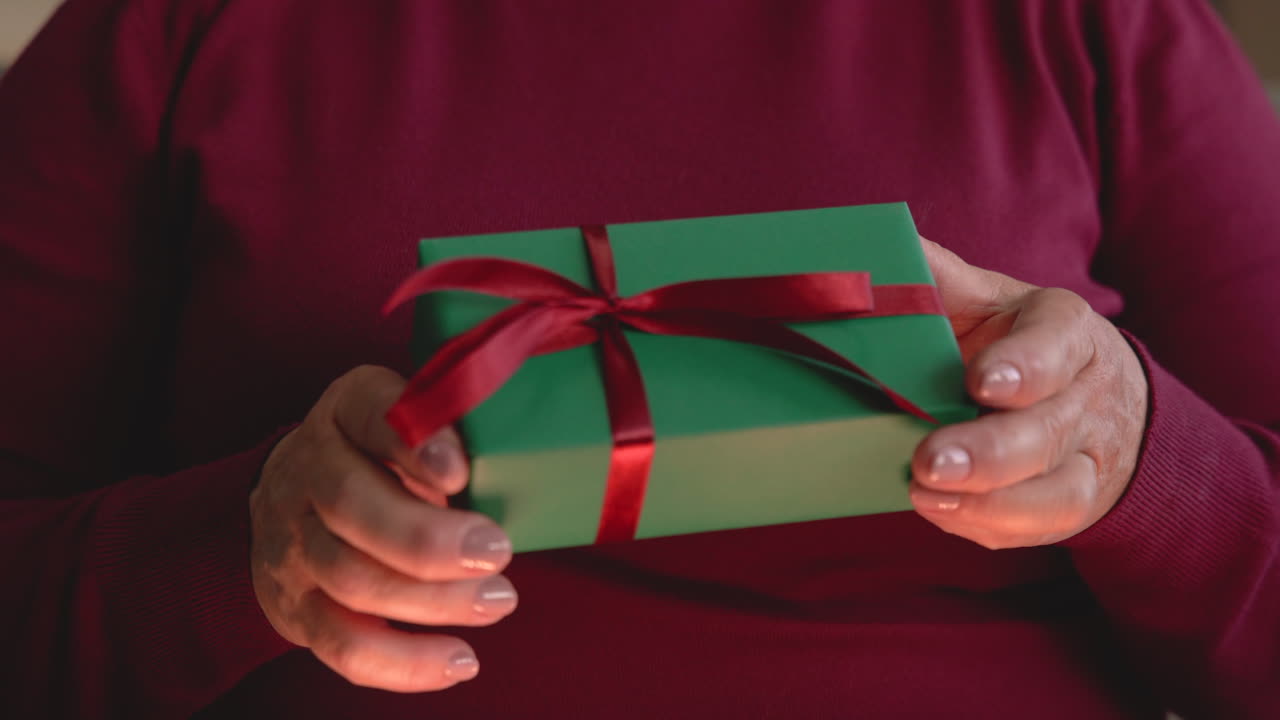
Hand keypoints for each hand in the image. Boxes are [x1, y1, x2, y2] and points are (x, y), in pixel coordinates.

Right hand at [250, 365, 514, 690]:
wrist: (292, 501)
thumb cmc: (381, 457)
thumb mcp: (410, 422)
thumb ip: (455, 433)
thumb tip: (522, 468)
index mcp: (345, 410)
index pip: (369, 411)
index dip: (414, 443)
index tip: (460, 471)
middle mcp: (306, 472)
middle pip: (351, 507)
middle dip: (429, 540)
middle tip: (497, 553)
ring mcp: (291, 544)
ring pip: (352, 580)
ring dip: (433, 600)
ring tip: (498, 600)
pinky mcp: (296, 608)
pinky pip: (344, 645)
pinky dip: (405, 662)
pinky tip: (459, 660)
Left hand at [909, 240, 1148, 548]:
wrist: (1099, 398)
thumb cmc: (1019, 340)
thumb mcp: (991, 299)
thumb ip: (942, 280)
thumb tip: (881, 251)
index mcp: (1066, 333)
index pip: (1056, 349)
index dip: (1023, 367)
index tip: (981, 381)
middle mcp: (1084, 399)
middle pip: (1045, 433)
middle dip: (988, 454)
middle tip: (930, 462)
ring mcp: (1083, 460)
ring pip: (1055, 494)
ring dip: (989, 504)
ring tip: (926, 495)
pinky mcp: (1069, 507)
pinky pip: (1036, 528)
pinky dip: (986, 525)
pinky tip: (941, 511)